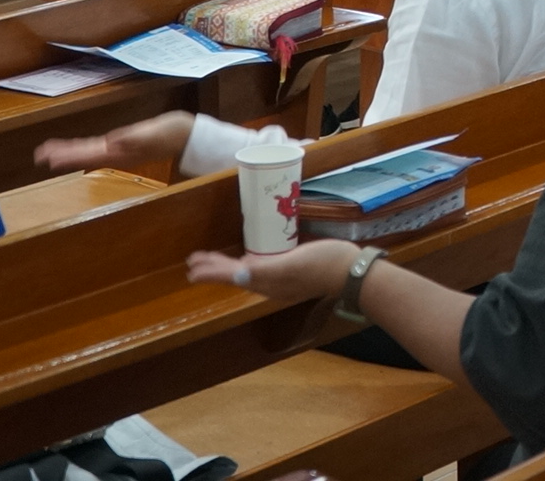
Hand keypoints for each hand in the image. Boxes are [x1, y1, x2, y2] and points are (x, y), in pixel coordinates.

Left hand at [33, 110, 198, 172]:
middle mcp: (116, 153)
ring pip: (88, 152)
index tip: (49, 159)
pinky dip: (82, 147)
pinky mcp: (123, 143)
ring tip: (49, 153)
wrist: (187, 136)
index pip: (88, 155)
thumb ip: (134, 137)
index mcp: (120, 152)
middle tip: (39, 156)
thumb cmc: (172, 133)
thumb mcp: (153, 133)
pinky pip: (97, 146)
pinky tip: (76, 148)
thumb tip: (111, 140)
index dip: (68, 156)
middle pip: (83, 155)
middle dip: (62, 156)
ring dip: (68, 153)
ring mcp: (119, 150)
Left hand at [185, 238, 359, 303]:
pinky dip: (246, 265)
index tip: (192, 267)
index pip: (232, 276)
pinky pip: (259, 270)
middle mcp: (270, 284)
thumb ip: (264, 269)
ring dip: (227, 267)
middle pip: (235, 276)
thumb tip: (238, 271)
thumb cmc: (322, 264)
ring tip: (214, 261)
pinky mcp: (292, 272)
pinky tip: (249, 260)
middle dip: (215, 269)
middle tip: (195, 261)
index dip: (212, 272)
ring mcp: (282, 280)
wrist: (351, 271)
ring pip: (245, 274)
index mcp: (266, 282)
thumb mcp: (291, 264)